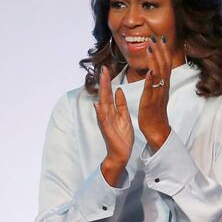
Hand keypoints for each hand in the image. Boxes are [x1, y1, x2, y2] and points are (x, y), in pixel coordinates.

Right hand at [94, 66, 133, 186]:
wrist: (120, 153)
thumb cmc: (122, 136)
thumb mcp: (124, 117)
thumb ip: (120, 104)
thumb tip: (119, 90)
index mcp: (111, 110)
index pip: (108, 93)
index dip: (108, 81)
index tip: (107, 68)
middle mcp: (106, 114)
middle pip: (104, 95)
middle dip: (104, 82)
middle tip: (103, 68)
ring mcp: (105, 121)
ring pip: (102, 104)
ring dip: (101, 92)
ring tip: (101, 81)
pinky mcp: (106, 130)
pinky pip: (103, 120)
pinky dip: (100, 113)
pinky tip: (97, 105)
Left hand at [139, 35, 172, 151]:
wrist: (157, 129)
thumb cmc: (155, 112)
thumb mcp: (157, 93)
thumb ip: (157, 81)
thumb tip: (155, 69)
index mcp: (163, 84)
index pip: (165, 64)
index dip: (164, 51)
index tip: (161, 38)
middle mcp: (163, 87)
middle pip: (164, 66)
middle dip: (160, 51)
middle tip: (157, 36)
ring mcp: (158, 93)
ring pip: (158, 74)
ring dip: (155, 60)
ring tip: (151, 47)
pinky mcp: (151, 101)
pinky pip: (152, 89)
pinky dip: (151, 79)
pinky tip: (149, 71)